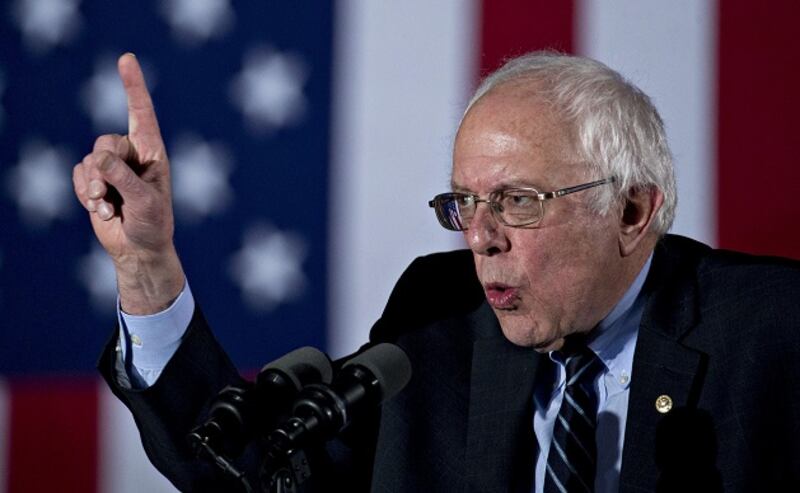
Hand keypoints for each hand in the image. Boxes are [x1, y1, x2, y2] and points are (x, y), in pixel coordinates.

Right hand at [73, 53, 183, 313]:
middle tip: (113, 196)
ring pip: (89, 161)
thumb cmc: (153, 224)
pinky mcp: (94, 181)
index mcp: (153, 152)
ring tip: (111, 208)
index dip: (132, 86)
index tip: (126, 59)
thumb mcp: (144, 202)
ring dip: (95, 189)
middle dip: (104, 171)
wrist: (138, 249)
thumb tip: (98, 159)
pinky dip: (85, 196)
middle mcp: (132, 155)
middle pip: (105, 143)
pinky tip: (103, 211)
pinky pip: (78, 176)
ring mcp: (111, 168)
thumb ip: (123, 178)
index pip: (141, 113)